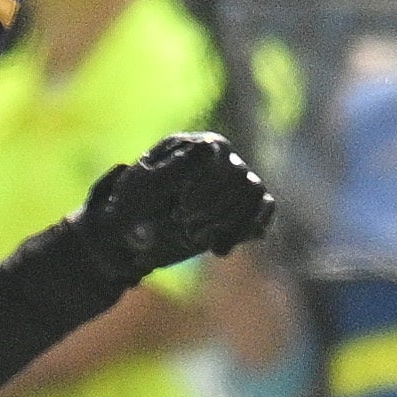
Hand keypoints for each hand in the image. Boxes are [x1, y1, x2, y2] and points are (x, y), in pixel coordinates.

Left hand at [73, 134, 275, 280]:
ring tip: (196, 237)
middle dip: (212, 208)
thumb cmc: (133, 206)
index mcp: (194, 146)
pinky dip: (247, 229)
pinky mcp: (243, 207)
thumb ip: (176, 168)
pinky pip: (265, 207)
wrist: (131, 238)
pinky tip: (219, 250)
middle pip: (239, 176)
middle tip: (181, 224)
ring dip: (227, 220)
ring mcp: (234, 182)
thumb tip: (209, 148)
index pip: (219, 151)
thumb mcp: (144, 187)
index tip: (181, 206)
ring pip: (254, 192)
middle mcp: (219, 159)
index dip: (205, 183)